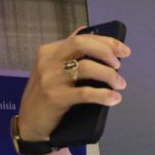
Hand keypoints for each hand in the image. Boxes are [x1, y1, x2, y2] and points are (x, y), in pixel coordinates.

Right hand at [16, 26, 130, 141]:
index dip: (106, 42)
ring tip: (120, 84)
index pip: (81, 38)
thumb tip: (85, 31)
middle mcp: (48, 61)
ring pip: (86, 68)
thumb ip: (68, 52)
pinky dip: (103, 95)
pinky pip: (84, 93)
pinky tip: (114, 98)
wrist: (30, 123)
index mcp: (49, 51)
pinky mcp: (55, 98)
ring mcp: (50, 79)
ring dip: (109, 75)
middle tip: (119, 65)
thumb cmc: (46, 95)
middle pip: (81, 45)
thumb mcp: (53, 69)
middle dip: (106, 51)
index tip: (124, 50)